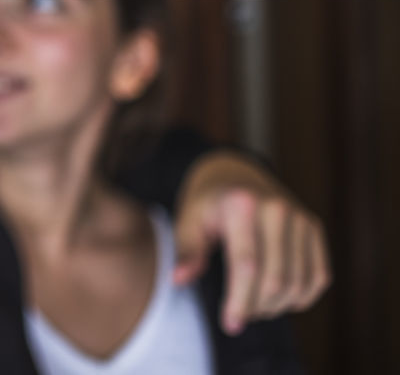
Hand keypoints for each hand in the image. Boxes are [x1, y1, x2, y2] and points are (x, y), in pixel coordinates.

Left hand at [173, 152, 330, 334]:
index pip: (246, 267)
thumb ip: (187, 251)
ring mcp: (301, 218)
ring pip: (298, 283)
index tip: (230, 324)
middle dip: (256, 308)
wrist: (234, 174)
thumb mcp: (188, 221)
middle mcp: (277, 208)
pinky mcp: (315, 228)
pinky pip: (318, 277)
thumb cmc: (206, 204)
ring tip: (253, 306)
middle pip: (274, 280)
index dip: (239, 302)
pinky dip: (301, 297)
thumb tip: (179, 280)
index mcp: (241, 204)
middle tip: (238, 315)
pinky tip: (278, 299)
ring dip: (277, 306)